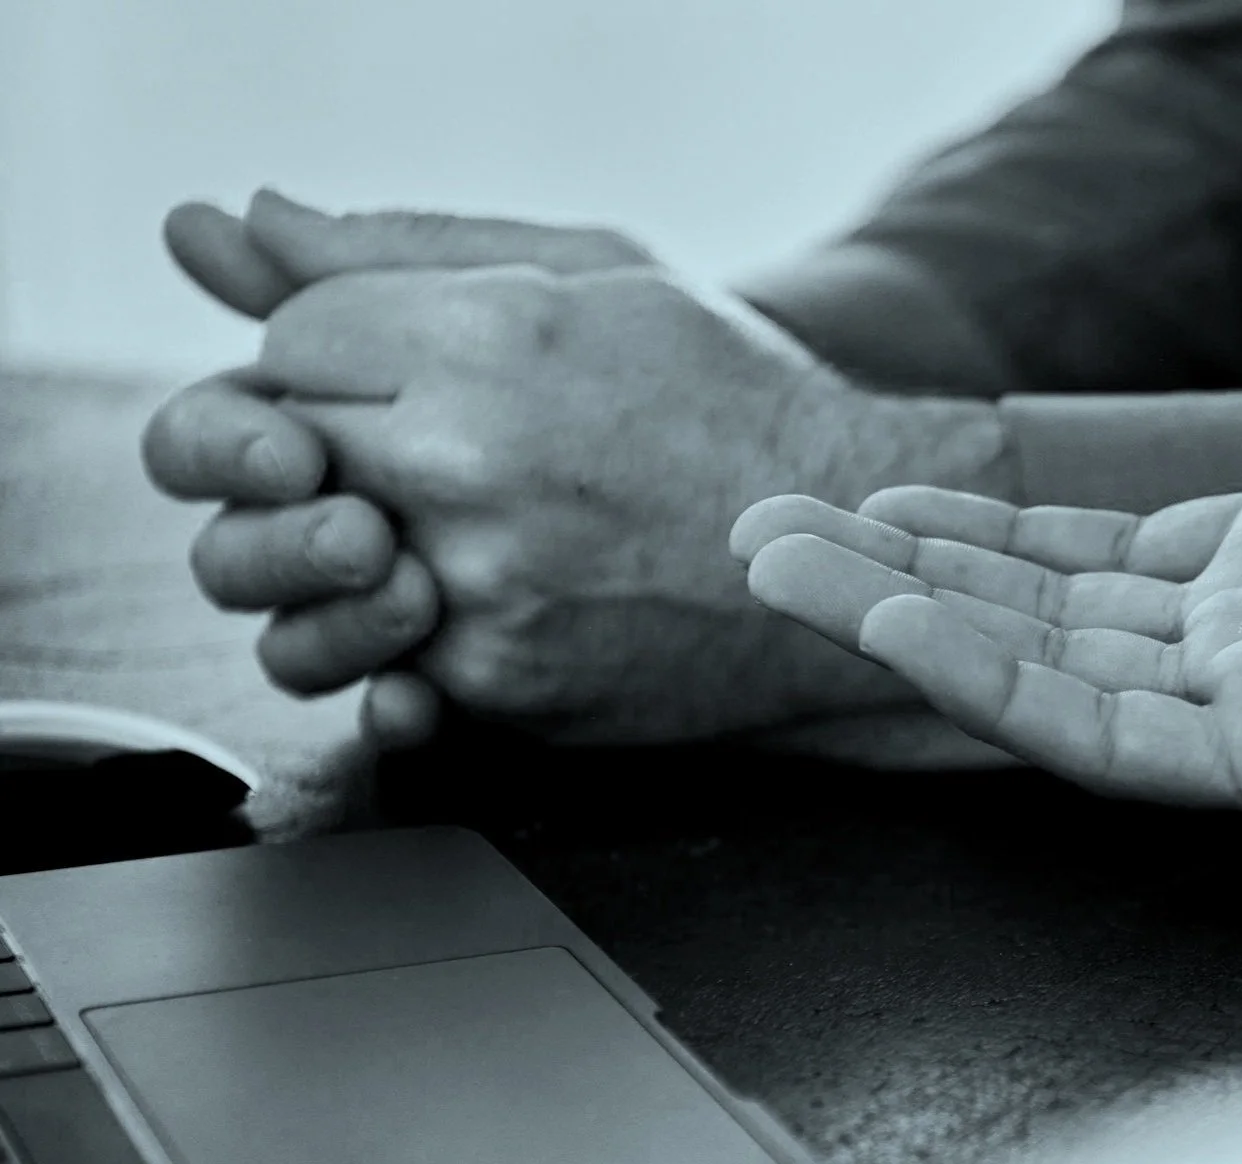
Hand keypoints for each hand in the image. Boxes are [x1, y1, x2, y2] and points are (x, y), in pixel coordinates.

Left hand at [142, 194, 1013, 745]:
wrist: (853, 551)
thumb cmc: (734, 402)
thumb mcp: (593, 275)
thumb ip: (399, 249)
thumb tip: (223, 232)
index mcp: (488, 337)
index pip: (288, 339)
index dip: (331, 359)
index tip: (399, 376)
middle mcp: (469, 463)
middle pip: (259, 457)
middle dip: (311, 456)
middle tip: (395, 460)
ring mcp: (481, 589)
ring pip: (280, 587)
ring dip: (322, 564)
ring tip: (415, 542)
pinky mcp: (502, 688)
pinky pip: (372, 669)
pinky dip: (404, 643)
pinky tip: (477, 605)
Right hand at [734, 55, 1241, 819]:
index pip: (1115, 545)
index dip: (997, 515)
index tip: (884, 479)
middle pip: (1050, 609)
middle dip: (909, 568)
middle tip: (766, 532)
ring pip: (1051, 668)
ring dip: (907, 618)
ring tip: (769, 563)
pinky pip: (1112, 730)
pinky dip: (994, 682)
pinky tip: (888, 622)